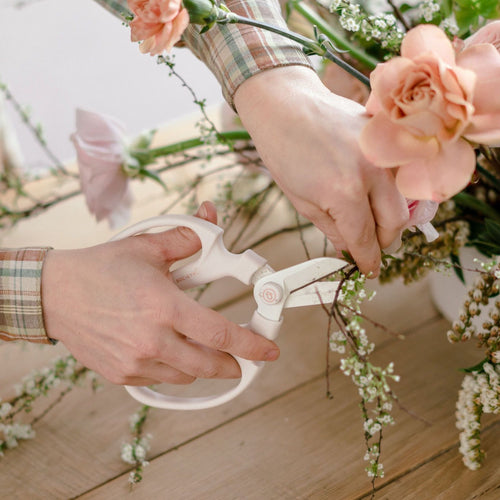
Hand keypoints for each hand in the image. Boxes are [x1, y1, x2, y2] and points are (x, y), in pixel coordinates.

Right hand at [41, 202, 278, 385]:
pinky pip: (160, 379)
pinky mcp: (121, 373)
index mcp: (164, 307)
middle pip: (209, 364)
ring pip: (187, 375)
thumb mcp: (147, 246)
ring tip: (203, 349)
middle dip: (232, 363)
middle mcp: (151, 340)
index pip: (220, 333)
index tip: (269, 350)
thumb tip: (212, 218)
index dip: (251, 344)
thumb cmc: (100, 269)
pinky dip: (174, 368)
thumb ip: (187, 236)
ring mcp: (135, 361)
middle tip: (241, 358)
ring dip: (202, 365)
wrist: (55, 294)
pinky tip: (169, 351)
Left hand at [233, 66, 409, 275]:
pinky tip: (373, 194)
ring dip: (390, 218)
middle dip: (383, 242)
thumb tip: (350, 249)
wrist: (286, 106)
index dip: (368, 260)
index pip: (366, 239)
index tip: (368, 270)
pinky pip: (399, 175)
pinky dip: (390, 191)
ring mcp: (384, 153)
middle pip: (395, 223)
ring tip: (369, 221)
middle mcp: (372, 173)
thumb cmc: (284, 152)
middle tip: (368, 247)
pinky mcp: (387, 139)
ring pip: (403, 199)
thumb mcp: (302, 201)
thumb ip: (332, 228)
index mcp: (345, 193)